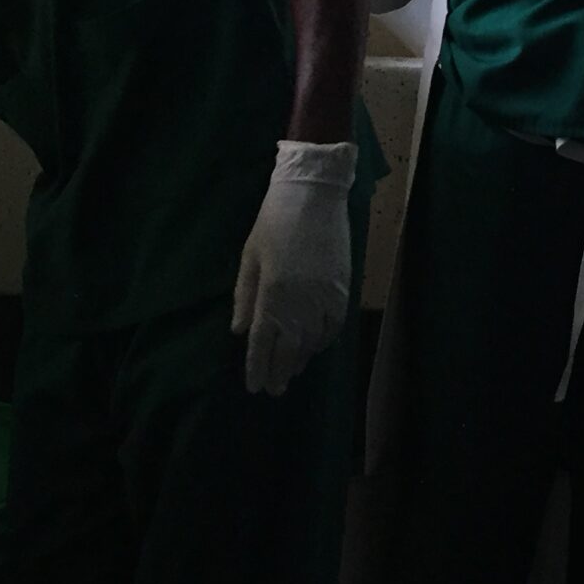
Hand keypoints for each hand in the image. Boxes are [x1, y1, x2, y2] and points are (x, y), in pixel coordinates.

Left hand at [231, 140, 356, 395]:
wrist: (314, 194)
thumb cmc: (274, 221)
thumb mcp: (250, 255)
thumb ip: (245, 295)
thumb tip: (241, 330)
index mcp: (272, 293)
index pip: (263, 342)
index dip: (258, 367)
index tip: (255, 386)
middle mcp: (299, 301)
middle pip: (289, 349)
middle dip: (280, 372)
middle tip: (274, 389)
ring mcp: (324, 297)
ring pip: (313, 342)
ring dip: (301, 359)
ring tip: (291, 371)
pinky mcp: (343, 289)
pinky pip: (334, 326)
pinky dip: (324, 341)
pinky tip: (315, 346)